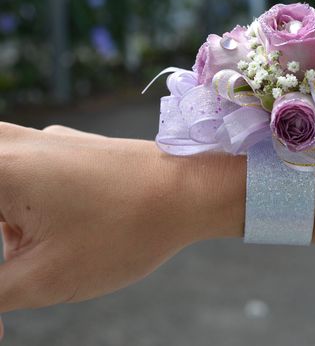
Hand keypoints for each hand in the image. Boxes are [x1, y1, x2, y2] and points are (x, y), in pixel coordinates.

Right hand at [0, 122, 237, 339]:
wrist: (189, 189)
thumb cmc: (125, 231)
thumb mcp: (41, 278)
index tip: (11, 270)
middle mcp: (16, 143)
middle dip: (1, 237)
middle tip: (17, 259)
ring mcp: (46, 141)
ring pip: (3, 181)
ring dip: (4, 225)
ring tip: (34, 253)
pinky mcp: (69, 147)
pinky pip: (25, 173)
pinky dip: (23, 207)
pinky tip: (53, 232)